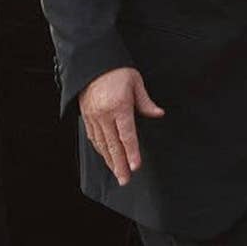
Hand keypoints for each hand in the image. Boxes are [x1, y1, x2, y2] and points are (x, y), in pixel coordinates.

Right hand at [79, 67, 164, 186]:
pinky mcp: (87, 118)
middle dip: (120, 164)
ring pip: (102, 145)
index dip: (132, 152)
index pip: (127, 134)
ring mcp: (94, 118)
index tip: (135, 166)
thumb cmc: (117, 72)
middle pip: (113, 145)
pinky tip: (106, 158)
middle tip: (125, 180)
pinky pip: (94, 138)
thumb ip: (146, 102)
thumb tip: (159, 114)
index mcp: (119, 106)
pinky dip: (100, 150)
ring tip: (117, 174)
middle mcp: (104, 115)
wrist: (92, 65)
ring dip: (110, 161)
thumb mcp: (136, 82)